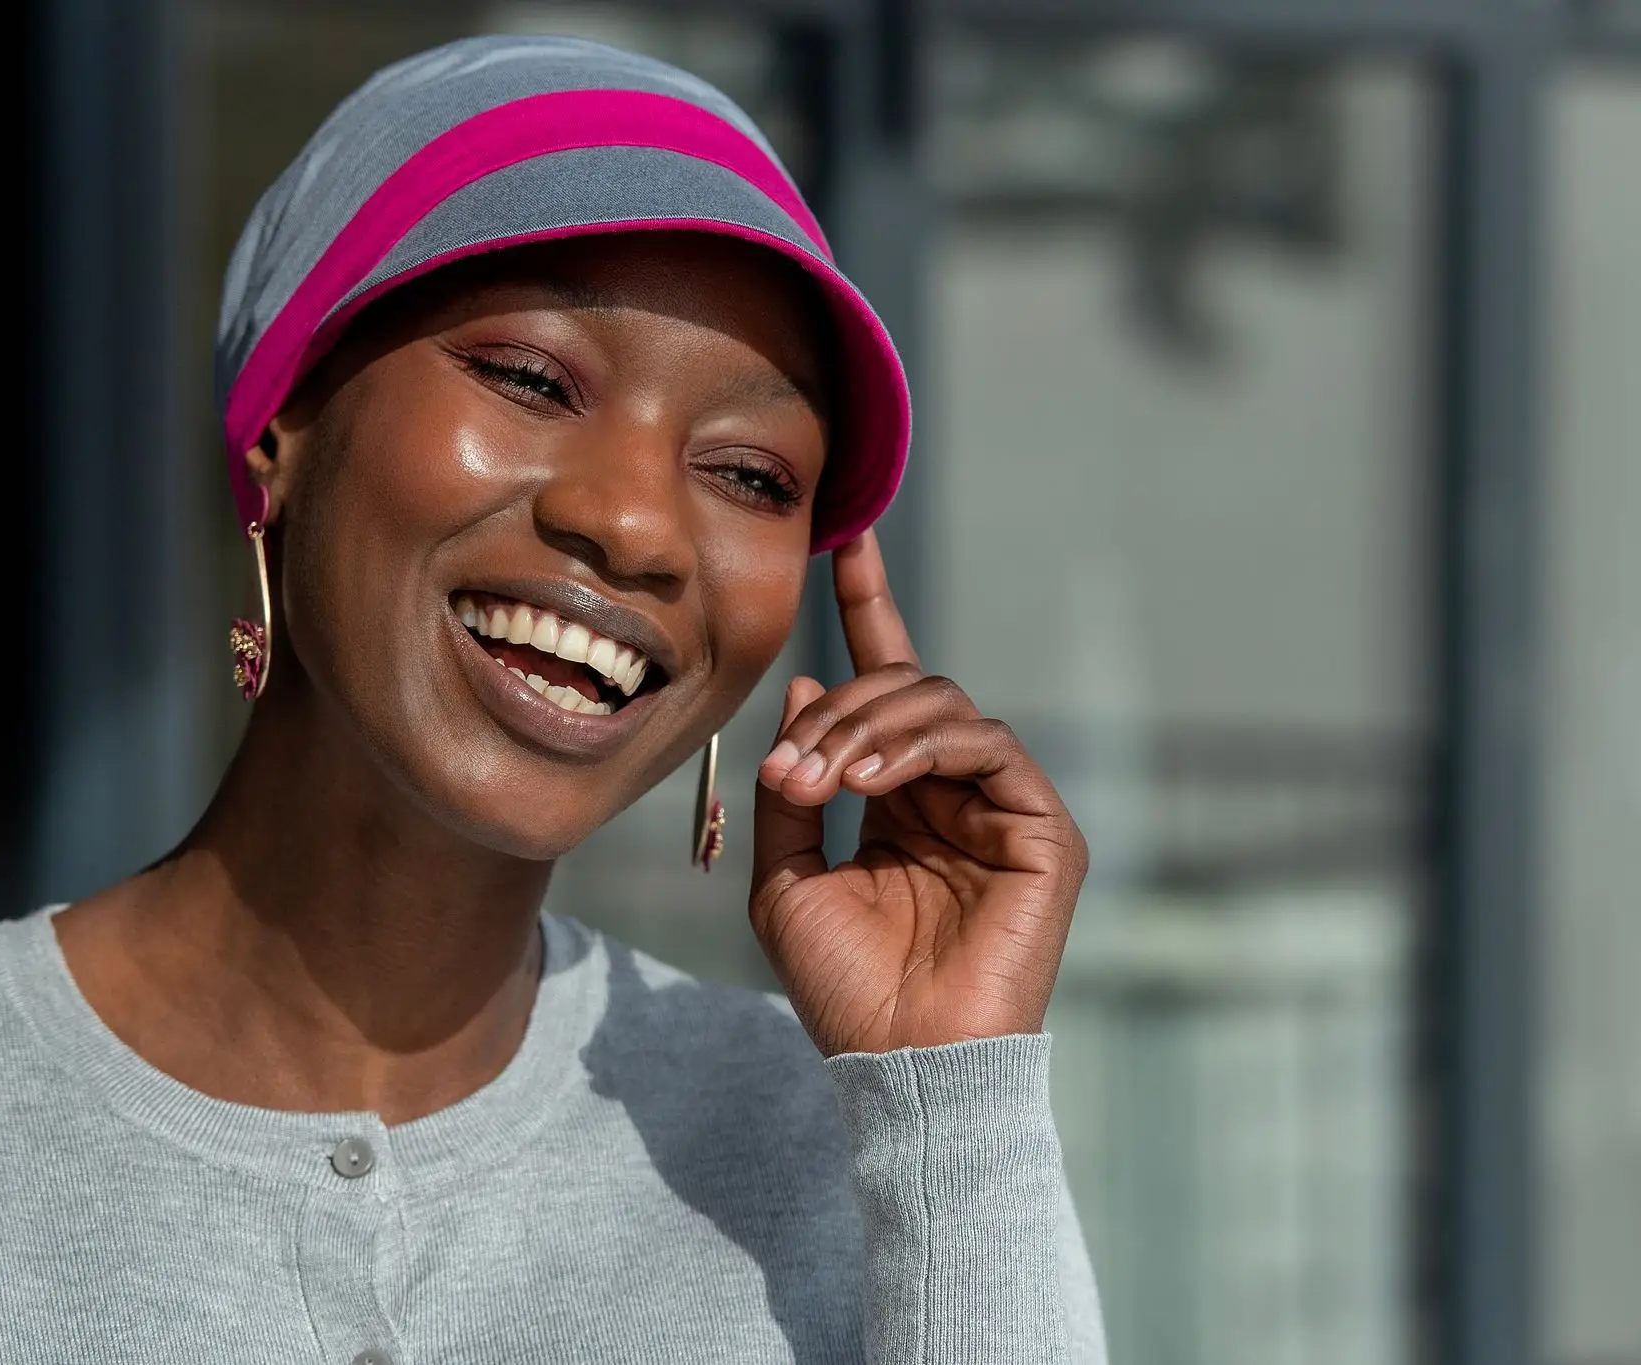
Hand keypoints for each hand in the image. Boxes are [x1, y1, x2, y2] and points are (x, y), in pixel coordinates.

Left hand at [750, 532, 1087, 1055]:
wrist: (897, 1061)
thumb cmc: (842, 987)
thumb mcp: (785, 879)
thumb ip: (795, 783)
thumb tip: (805, 685)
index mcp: (898, 796)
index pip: (888, 681)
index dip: (869, 606)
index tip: (843, 540)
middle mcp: (952, 790)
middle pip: (903, 686)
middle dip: (836, 712)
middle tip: (791, 769)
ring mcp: (1003, 806)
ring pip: (943, 705)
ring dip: (870, 728)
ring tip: (826, 782)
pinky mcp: (1044, 829)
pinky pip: (986, 743)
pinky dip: (921, 749)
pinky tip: (873, 785)